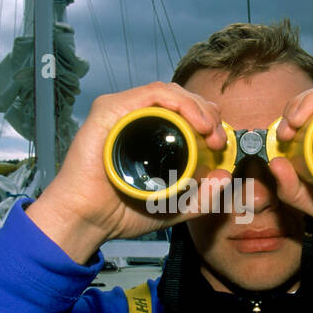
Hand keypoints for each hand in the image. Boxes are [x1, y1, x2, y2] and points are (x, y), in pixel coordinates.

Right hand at [27, 82, 231, 262]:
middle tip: (218, 141)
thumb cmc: (120, 212)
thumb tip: (225, 175)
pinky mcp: (110, 109)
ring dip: (198, 107)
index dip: (209, 121)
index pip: (185, 113)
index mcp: (148, 134)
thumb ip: (202, 197)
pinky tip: (195, 122)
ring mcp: (122, 111)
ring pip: (170, 92)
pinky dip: (180, 102)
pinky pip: (152, 94)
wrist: (87, 220)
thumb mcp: (174, 208)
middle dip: (208, 114)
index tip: (220, 145)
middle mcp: (134, 118)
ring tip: (210, 132)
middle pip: (181, 99)